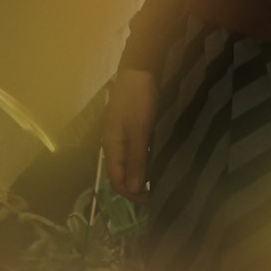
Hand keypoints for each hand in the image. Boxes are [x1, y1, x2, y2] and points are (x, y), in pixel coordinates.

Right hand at [102, 69, 158, 202]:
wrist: (141, 70)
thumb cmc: (138, 100)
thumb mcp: (139, 131)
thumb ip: (136, 160)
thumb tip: (133, 188)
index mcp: (111, 147)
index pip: (116, 181)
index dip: (131, 193)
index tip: (151, 200)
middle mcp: (114, 144)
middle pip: (121, 174)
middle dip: (136, 187)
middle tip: (157, 194)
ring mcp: (124, 136)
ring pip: (130, 163)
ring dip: (142, 175)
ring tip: (160, 182)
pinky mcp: (134, 128)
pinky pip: (137, 152)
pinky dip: (146, 161)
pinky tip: (159, 163)